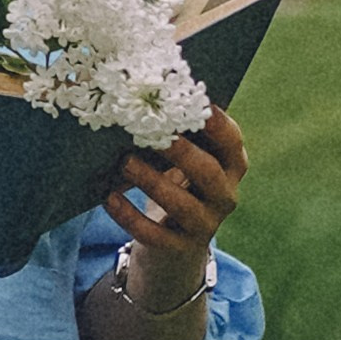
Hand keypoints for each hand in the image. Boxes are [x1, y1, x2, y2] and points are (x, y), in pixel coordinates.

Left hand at [102, 103, 246, 300]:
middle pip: (208, 173)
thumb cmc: (174, 181)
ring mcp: (205, 225)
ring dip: (152, 182)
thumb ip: (172, 131)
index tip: (198, 105)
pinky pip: (155, 235)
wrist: (172, 244)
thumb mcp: (182, 157)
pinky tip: (108, 198)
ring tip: (125, 162)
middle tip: (152, 132)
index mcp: (229, 165)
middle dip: (181, 152)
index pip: (232, 142)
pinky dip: (130, 216)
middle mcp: (224, 195)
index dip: (217, 124)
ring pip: (182, 205)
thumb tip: (131, 90)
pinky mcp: (180, 249)